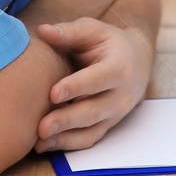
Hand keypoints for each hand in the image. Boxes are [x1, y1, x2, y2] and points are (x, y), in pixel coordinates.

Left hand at [33, 18, 152, 151]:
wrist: (135, 61)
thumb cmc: (107, 43)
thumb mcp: (93, 31)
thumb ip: (69, 32)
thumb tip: (43, 30)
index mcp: (119, 67)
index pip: (98, 79)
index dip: (77, 87)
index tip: (54, 93)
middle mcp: (121, 94)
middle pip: (94, 111)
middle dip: (67, 120)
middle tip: (42, 127)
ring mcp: (115, 114)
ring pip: (91, 131)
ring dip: (64, 138)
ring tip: (39, 141)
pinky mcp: (107, 126)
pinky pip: (88, 140)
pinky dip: (66, 145)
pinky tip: (44, 145)